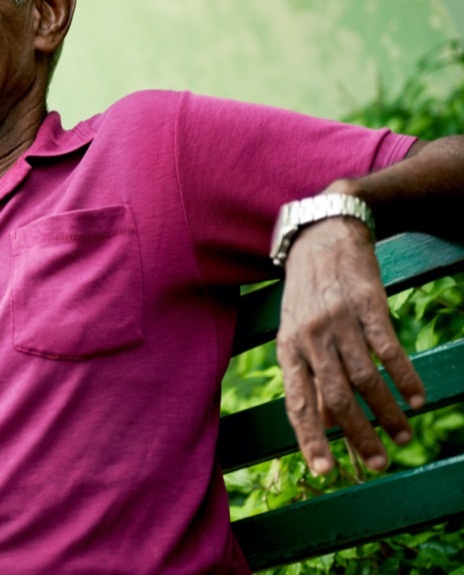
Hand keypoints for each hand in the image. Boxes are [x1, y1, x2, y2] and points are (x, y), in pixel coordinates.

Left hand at [275, 216, 425, 475]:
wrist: (323, 234)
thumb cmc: (307, 291)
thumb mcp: (295, 331)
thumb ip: (308, 374)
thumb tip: (319, 421)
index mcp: (287, 347)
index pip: (296, 402)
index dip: (310, 438)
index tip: (325, 471)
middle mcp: (309, 337)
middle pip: (335, 398)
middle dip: (357, 436)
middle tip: (379, 463)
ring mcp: (338, 321)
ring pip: (364, 378)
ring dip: (386, 412)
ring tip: (403, 435)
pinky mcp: (366, 304)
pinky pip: (388, 350)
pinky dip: (404, 377)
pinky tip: (418, 398)